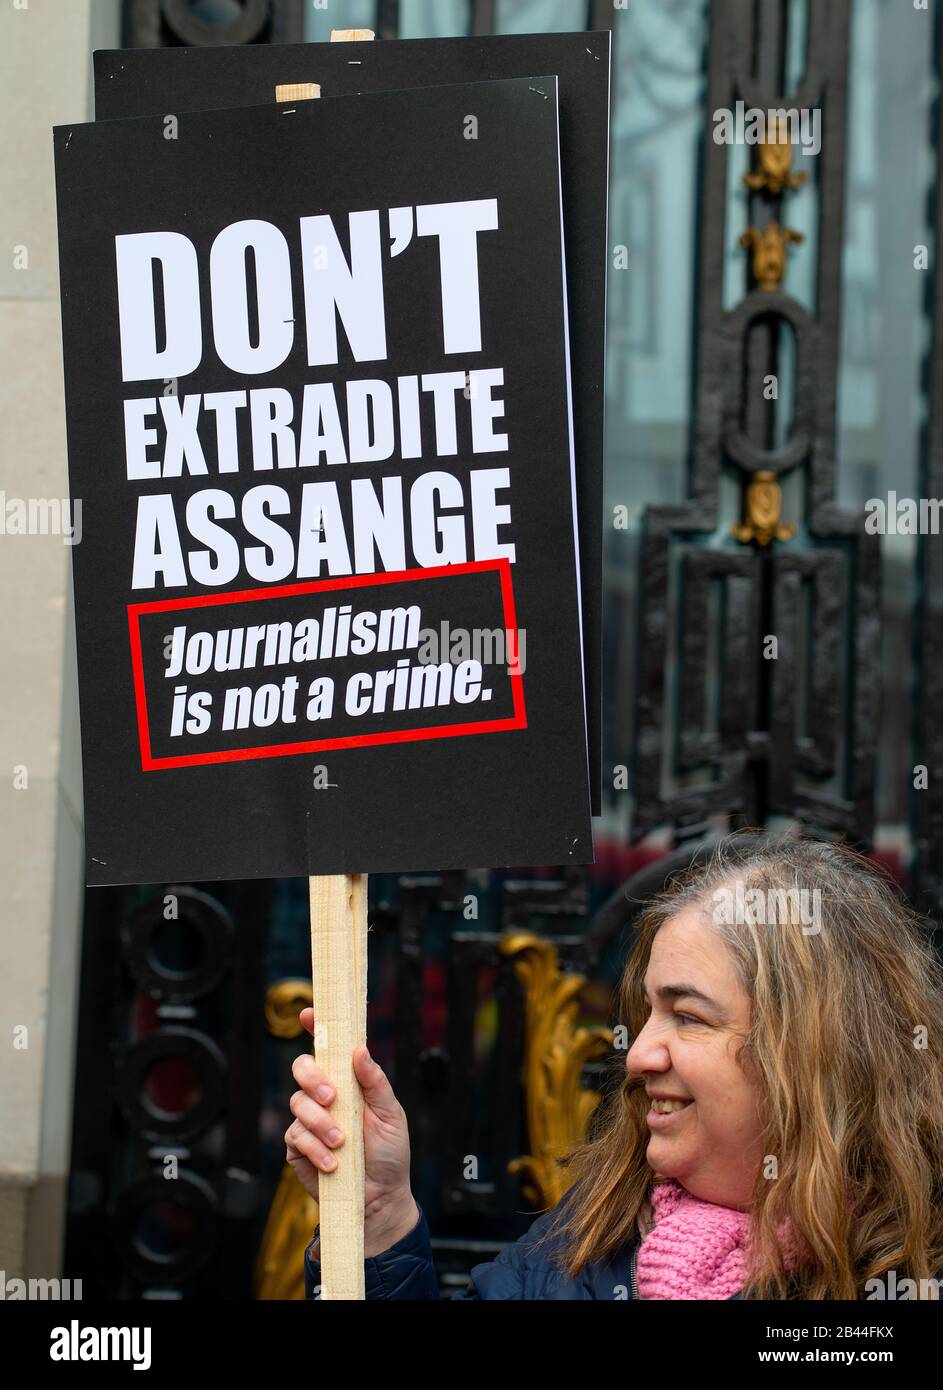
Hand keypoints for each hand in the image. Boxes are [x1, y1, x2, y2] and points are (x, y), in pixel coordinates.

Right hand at [286, 1008, 417, 1256]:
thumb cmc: (389, 1153)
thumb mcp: (391, 1115)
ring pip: (298, 1103)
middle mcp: (325, 1096)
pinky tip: (333, 1163)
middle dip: (313, 1079)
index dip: (315, 1027)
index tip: (308, 1013)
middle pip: (302, 1068)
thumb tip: (360, 1050)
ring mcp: (309, 1120)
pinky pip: (296, 1136)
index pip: (327, 1049)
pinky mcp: (298, 1147)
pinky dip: (315, 1148)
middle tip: (333, 1098)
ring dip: (321, 1122)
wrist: (379, 1198)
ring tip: (342, 1142)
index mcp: (348, 1081)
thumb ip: (375, 1083)